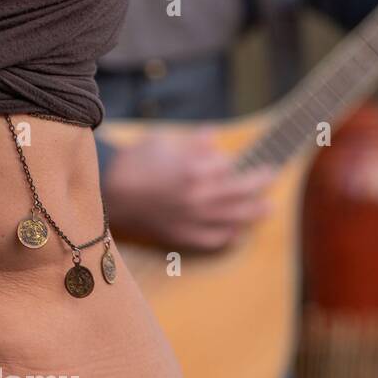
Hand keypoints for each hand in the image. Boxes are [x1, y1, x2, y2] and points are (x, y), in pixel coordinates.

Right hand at [103, 130, 276, 251]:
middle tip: (271, 176)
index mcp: (195, 170)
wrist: (106, 193)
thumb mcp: (162, 142)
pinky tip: (235, 233)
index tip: (239, 159)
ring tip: (267, 208)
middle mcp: (198, 197)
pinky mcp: (181, 235)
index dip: (235, 162)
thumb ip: (192, 142)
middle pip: (240, 191)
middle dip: (259, 183)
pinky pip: (212, 240)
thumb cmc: (133, 164)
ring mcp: (191, 219)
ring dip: (253, 213)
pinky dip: (227, 237)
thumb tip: (212, 138)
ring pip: (232, 218)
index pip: (228, 165)